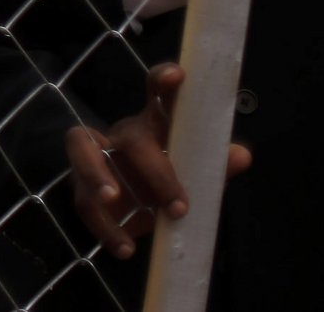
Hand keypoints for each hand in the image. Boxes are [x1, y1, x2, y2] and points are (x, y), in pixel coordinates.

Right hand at [65, 63, 251, 258]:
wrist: (135, 209)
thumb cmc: (167, 181)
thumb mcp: (194, 174)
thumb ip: (215, 165)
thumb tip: (241, 155)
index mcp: (154, 125)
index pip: (157, 95)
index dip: (164, 81)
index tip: (178, 75)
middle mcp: (123, 136)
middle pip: (131, 138)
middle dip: (154, 170)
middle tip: (178, 206)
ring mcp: (97, 158)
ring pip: (84, 152)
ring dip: (95, 174)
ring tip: (112, 198)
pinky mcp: (83, 187)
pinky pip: (83, 201)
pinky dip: (103, 226)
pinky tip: (124, 248)